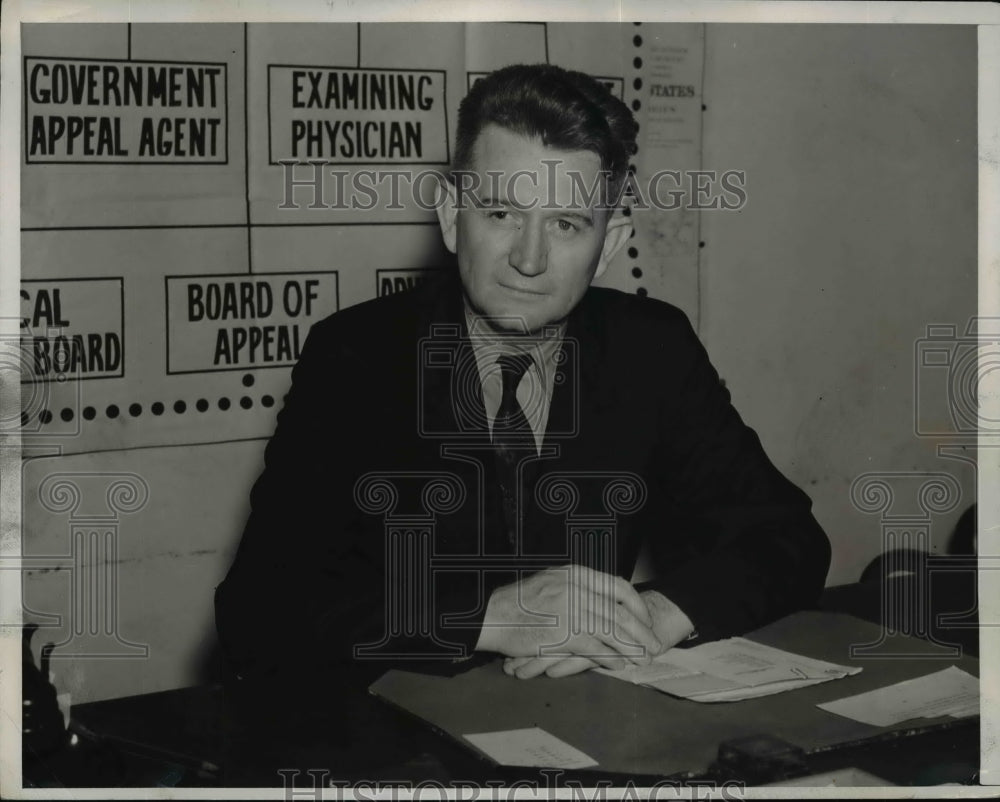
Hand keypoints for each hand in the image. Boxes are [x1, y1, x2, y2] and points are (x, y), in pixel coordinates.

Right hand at [476, 565, 661, 672]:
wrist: (492, 615)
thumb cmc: (517, 602)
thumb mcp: (550, 582)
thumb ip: (574, 586)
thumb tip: (597, 597)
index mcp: (575, 574)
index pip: (618, 586)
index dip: (636, 605)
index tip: (644, 619)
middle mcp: (577, 589)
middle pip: (620, 611)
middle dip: (642, 631)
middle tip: (654, 645)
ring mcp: (571, 610)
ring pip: (613, 630)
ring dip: (632, 647)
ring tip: (644, 659)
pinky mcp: (563, 634)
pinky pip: (596, 648)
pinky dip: (611, 658)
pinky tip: (620, 666)